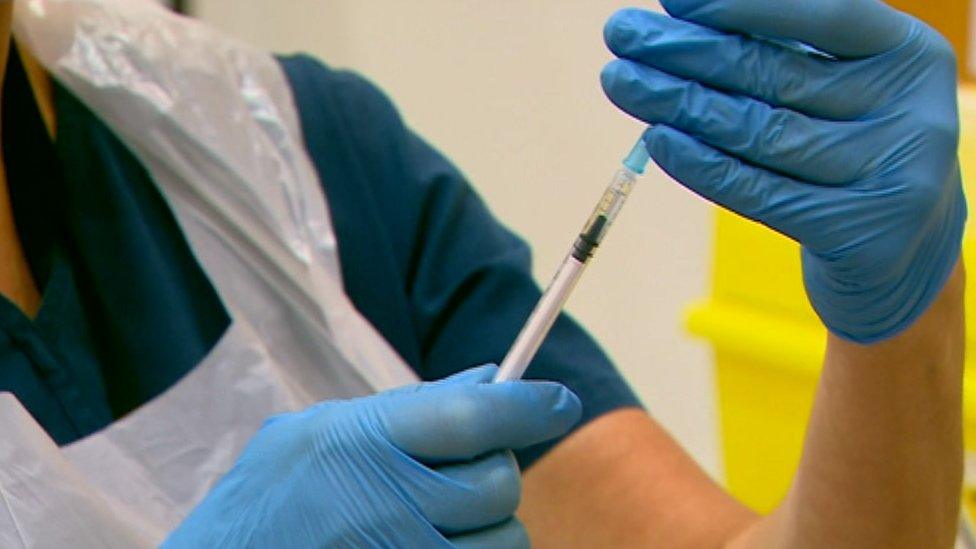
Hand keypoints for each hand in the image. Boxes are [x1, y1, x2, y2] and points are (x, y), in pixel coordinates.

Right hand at [163, 365, 580, 547]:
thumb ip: (410, 407)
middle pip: (500, 482)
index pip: (473, 415)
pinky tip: (438, 541)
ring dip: (491, 525)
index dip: (528, 405)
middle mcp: (387, 501)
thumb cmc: (273, 497)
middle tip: (460, 470)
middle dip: (495, 471)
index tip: (559, 402)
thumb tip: (491, 378)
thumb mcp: (323, 431)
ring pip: (507, 539)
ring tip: (441, 518)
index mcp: (364, 441)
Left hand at [601, 0, 964, 342]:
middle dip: (687, 51)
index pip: (824, 14)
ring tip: (620, 80)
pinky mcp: (859, 235)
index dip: (744, 6)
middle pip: (776, 74)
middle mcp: (913, 112)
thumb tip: (684, 21)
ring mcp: (890, 177)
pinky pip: (759, 192)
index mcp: (910, 56)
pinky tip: (656, 139)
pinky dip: (702, 165)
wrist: (902, 256)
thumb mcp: (838, 91)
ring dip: (679, 103)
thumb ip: (782, 55)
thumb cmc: (853, 153)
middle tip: (621, 35)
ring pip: (761, 132)